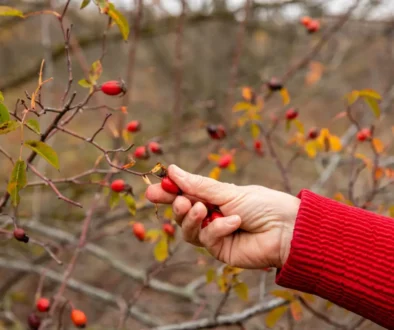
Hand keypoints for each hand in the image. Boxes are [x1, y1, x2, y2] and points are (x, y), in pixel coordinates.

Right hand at [145, 165, 299, 268]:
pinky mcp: (220, 250)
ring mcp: (215, 234)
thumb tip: (171, 170)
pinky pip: (207, 239)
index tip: (151, 189)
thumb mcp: (228, 191)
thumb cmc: (263, 205)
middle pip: (182, 213)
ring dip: (192, 218)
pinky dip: (217, 229)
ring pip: (188, 230)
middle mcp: (211, 216)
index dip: (167, 192)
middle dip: (176, 206)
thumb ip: (198, 185)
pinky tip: (234, 222)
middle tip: (179, 200)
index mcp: (214, 198)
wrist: (287, 229)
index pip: (184, 194)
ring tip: (201, 209)